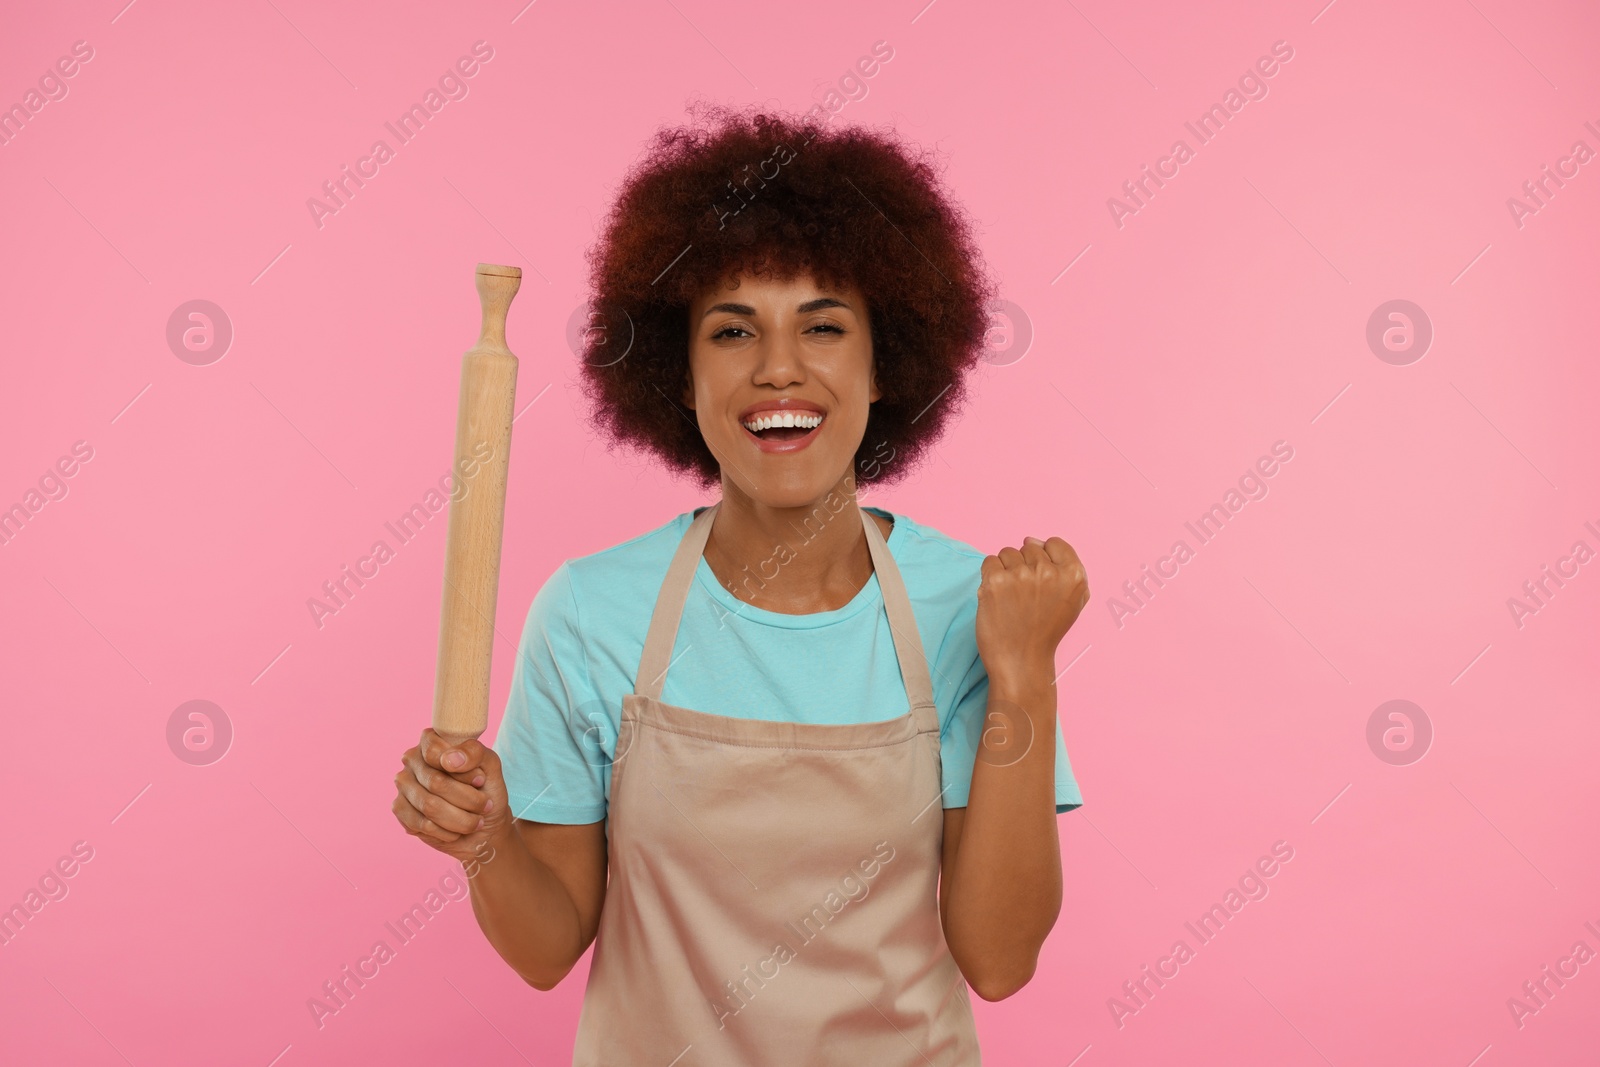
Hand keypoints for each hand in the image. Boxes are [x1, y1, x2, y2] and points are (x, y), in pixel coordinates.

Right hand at [392, 728, 511, 874]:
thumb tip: (449, 759)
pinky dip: (447, 831)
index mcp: (432, 740)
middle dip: (468, 799)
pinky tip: (457, 831)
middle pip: (436, 782)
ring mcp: (403, 784)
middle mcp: (412, 759)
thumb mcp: (490, 766)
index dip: (463, 771)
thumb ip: (474, 753)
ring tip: (475, 821)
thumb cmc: (486, 790)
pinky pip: (422, 824)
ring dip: (461, 819)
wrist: (484, 824)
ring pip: (429, 806)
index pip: (435, 751)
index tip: (481, 780)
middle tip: (485, 805)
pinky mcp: (400, 809)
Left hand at [974, 536, 1088, 685]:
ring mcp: (1021, 576)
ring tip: (1011, 597)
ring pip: (1008, 553)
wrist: (1021, 661)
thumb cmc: (1046, 631)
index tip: (1040, 579)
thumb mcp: (1075, 600)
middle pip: (1029, 548)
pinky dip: (990, 576)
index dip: (1045, 558)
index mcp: (1074, 575)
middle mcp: (1049, 572)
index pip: (1055, 543)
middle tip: (1025, 595)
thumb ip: (1067, 567)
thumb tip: (1034, 540)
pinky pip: (989, 561)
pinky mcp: (995, 582)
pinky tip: (997, 596)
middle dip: (1024, 566)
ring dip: (1006, 570)